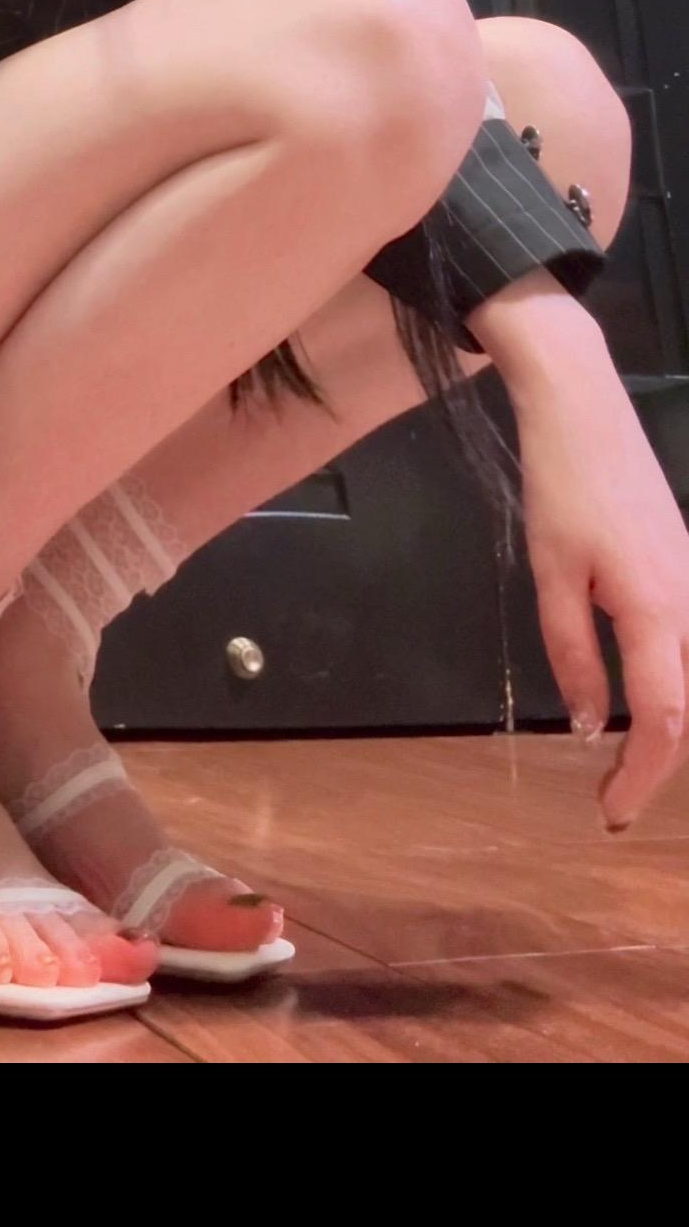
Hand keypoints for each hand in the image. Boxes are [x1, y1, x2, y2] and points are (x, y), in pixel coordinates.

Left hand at [508, 327, 688, 825]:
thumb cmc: (562, 488)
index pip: (664, 720)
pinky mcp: (686, 568)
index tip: (611, 815)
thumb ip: (571, 655)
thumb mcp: (551, 575)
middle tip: (611, 802)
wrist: (585, 410)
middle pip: (687, 708)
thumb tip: (592, 728)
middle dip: (655, 763)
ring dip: (667, 727)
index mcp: (658, 613)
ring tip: (625, 765)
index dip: (642, 778)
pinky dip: (672, 686)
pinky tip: (646, 701)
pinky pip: (688, 646)